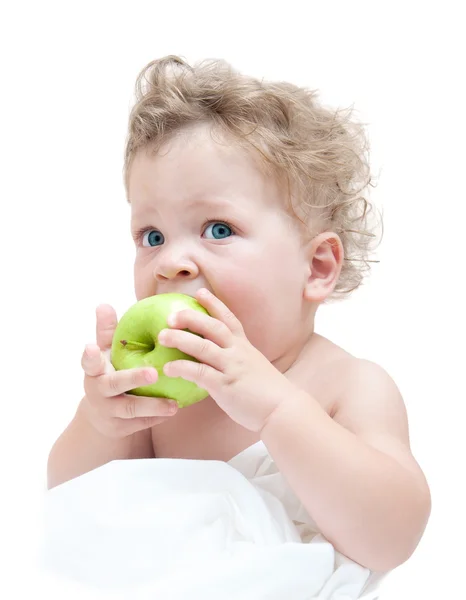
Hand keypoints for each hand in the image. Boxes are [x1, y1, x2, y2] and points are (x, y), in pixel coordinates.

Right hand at [80, 303, 178, 438]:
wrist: (102, 416)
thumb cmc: (110, 372)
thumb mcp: (106, 354)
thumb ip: (107, 332)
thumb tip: (103, 304)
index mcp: (94, 371)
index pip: (89, 362)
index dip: (89, 356)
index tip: (91, 347)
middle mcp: (98, 391)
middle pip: (114, 385)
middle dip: (132, 378)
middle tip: (153, 373)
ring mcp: (108, 411)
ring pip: (131, 409)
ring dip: (153, 406)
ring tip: (173, 403)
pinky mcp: (120, 428)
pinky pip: (142, 423)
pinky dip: (158, 417)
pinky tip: (177, 408)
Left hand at [158, 289, 293, 431]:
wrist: (283, 410)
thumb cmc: (267, 392)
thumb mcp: (253, 366)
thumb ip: (236, 359)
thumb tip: (219, 359)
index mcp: (245, 346)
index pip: (228, 318)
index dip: (214, 304)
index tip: (199, 293)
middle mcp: (238, 352)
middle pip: (212, 326)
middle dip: (191, 317)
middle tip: (171, 315)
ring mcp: (231, 367)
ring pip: (202, 346)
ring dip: (180, 339)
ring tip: (162, 336)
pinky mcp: (225, 385)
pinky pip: (200, 372)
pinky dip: (182, 368)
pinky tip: (168, 368)